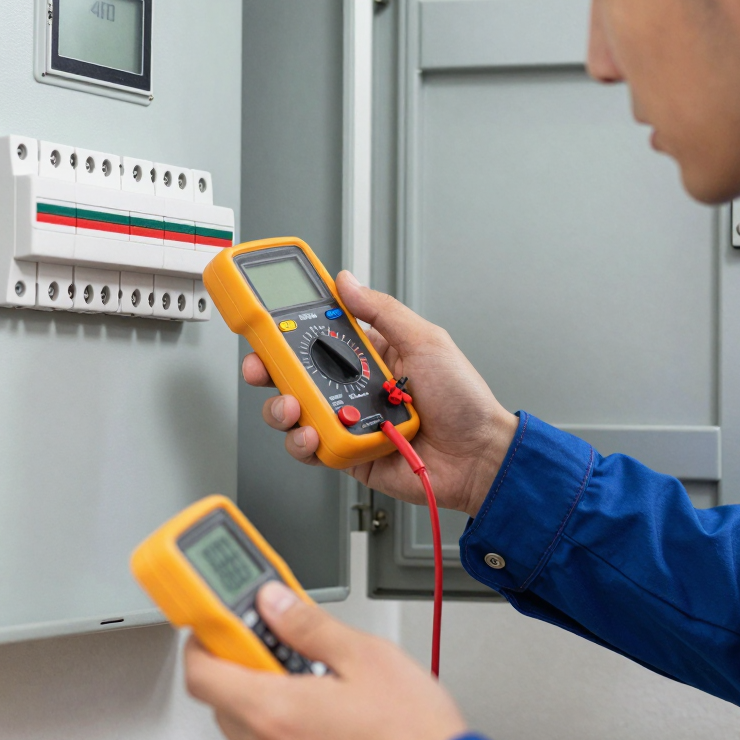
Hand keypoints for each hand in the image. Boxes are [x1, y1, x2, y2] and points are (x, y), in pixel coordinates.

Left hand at [184, 581, 468, 739]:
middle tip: (289, 657)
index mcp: (274, 713)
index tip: (221, 629)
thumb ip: (309, 626)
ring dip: (275, 716)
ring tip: (328, 701)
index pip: (201, 674)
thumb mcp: (367, 657)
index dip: (205, 644)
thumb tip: (274, 604)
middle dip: (248, 676)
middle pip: (226, 706)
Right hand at [245, 271, 517, 514]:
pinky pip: (311, 448)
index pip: (319, 336)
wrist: (478, 457)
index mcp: (371, 354)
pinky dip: (304, 443)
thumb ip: (382, 312)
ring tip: (293, 406)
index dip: (289, 331)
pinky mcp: (347, 454)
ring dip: (283, 408)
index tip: (268, 324)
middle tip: (262, 367)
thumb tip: (348, 282)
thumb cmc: (463, 400)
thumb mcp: (425, 341)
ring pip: (296, 411)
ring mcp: (348, 421)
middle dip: (270, 369)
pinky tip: (313, 435)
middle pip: (296, 374)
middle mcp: (354, 386)